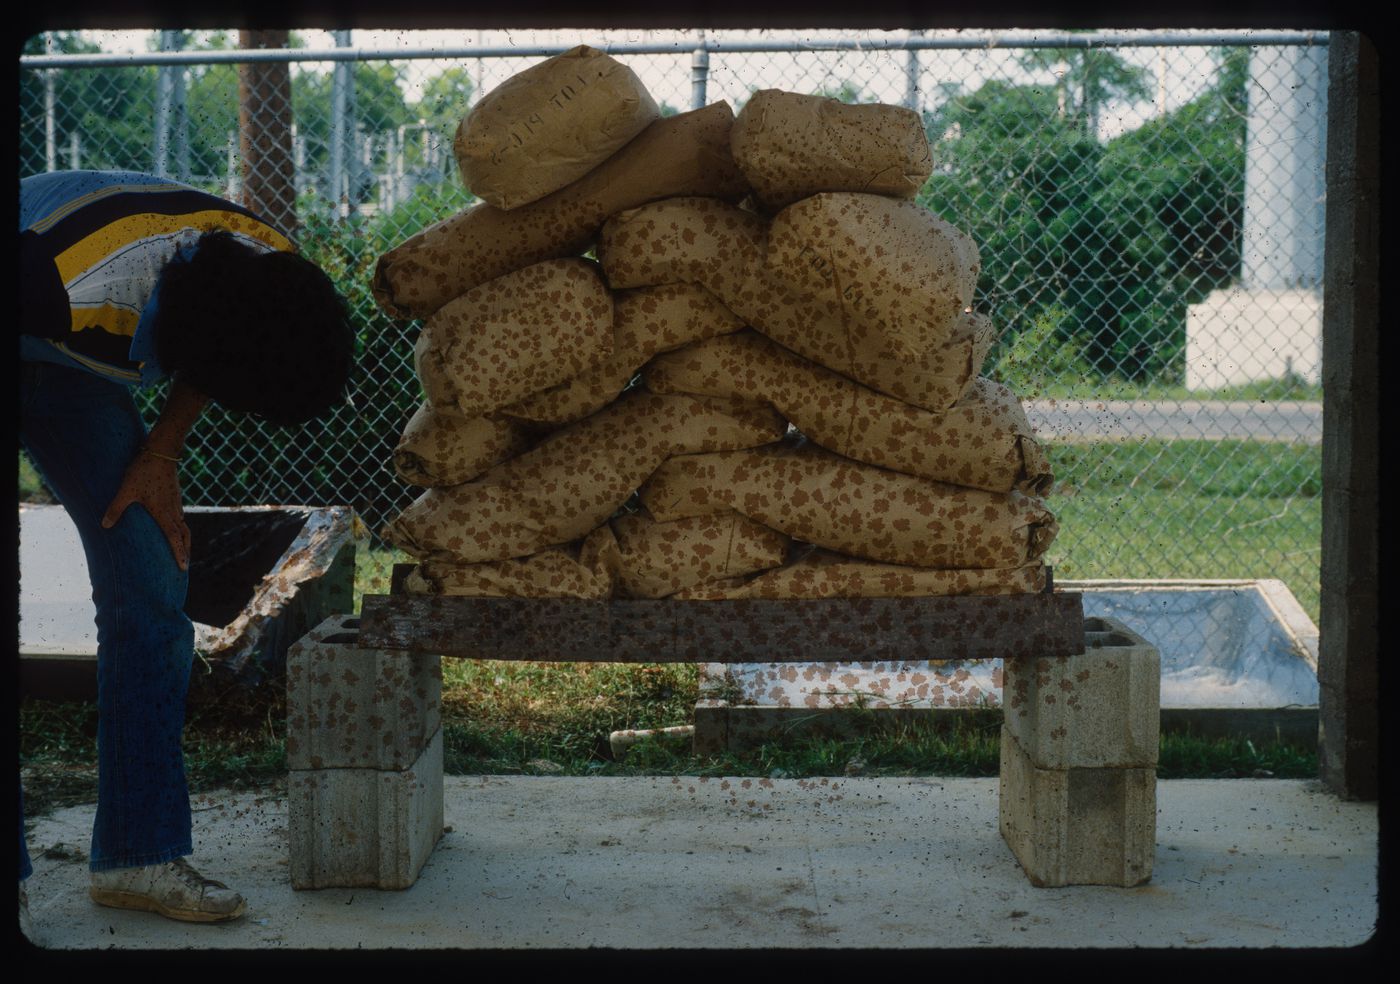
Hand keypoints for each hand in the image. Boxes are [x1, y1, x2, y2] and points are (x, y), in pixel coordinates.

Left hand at [101, 449, 191, 570]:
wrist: (161, 452)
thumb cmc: (144, 471)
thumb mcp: (126, 490)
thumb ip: (116, 508)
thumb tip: (104, 525)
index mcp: (164, 513)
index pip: (175, 538)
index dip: (179, 553)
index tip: (184, 567)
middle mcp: (173, 510)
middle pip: (184, 535)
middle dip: (185, 550)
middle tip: (185, 564)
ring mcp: (176, 502)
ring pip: (183, 525)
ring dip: (183, 538)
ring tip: (180, 547)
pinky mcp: (174, 495)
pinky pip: (180, 515)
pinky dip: (179, 526)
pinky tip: (172, 524)